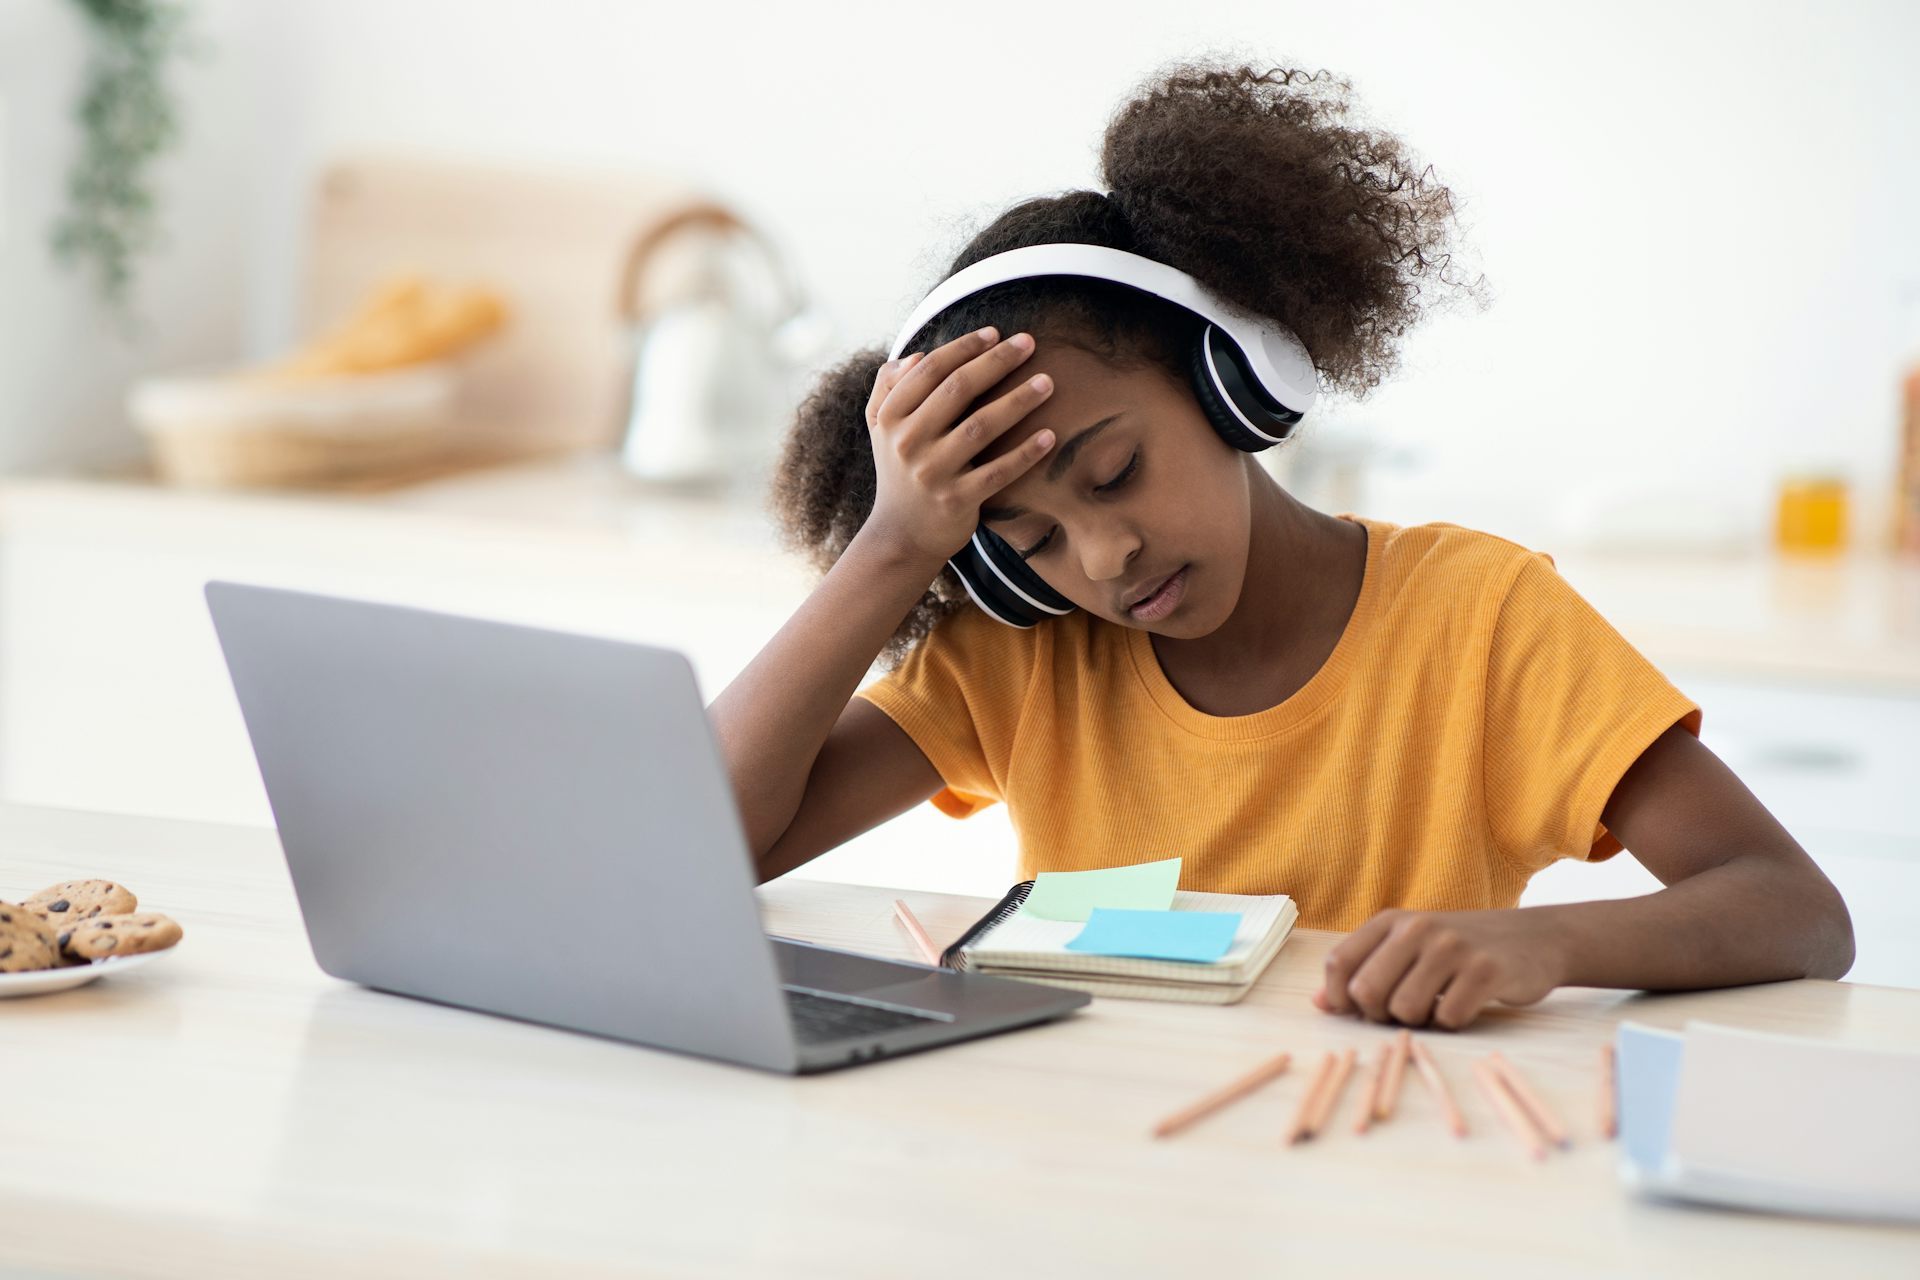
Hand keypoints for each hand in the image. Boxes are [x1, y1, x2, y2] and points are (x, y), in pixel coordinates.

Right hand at [861, 326, 1057, 566]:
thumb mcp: (881, 428)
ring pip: (981, 426)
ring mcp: (932, 473)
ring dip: (1018, 400)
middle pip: (958, 390)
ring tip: (1047, 382)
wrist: (901, 535)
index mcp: (890, 417)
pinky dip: (1024, 454)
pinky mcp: (956, 500)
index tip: (995, 333)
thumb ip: (889, 387)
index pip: (930, 370)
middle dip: (997, 361)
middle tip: (1029, 343)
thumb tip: (918, 355)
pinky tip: (1050, 436)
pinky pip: (998, 472)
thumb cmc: (900, 470)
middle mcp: (907, 442)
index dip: (964, 347)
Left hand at [1310, 908, 1568, 1030]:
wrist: (1534, 937)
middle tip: (1403, 1013)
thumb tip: (1317, 1004)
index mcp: (1391, 921)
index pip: (1339, 963)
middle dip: (1379, 1016)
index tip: (1359, 1012)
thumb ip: (1364, 971)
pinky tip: (1465, 1007)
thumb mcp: (1408, 949)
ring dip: (1419, 1023)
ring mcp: (1452, 947)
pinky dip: (1453, 1025)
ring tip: (1437, 1007)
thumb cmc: (1459, 950)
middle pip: (1367, 991)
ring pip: (1406, 1009)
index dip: (1340, 998)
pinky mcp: (1486, 970)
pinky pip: (1449, 1018)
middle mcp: (1417, 927)